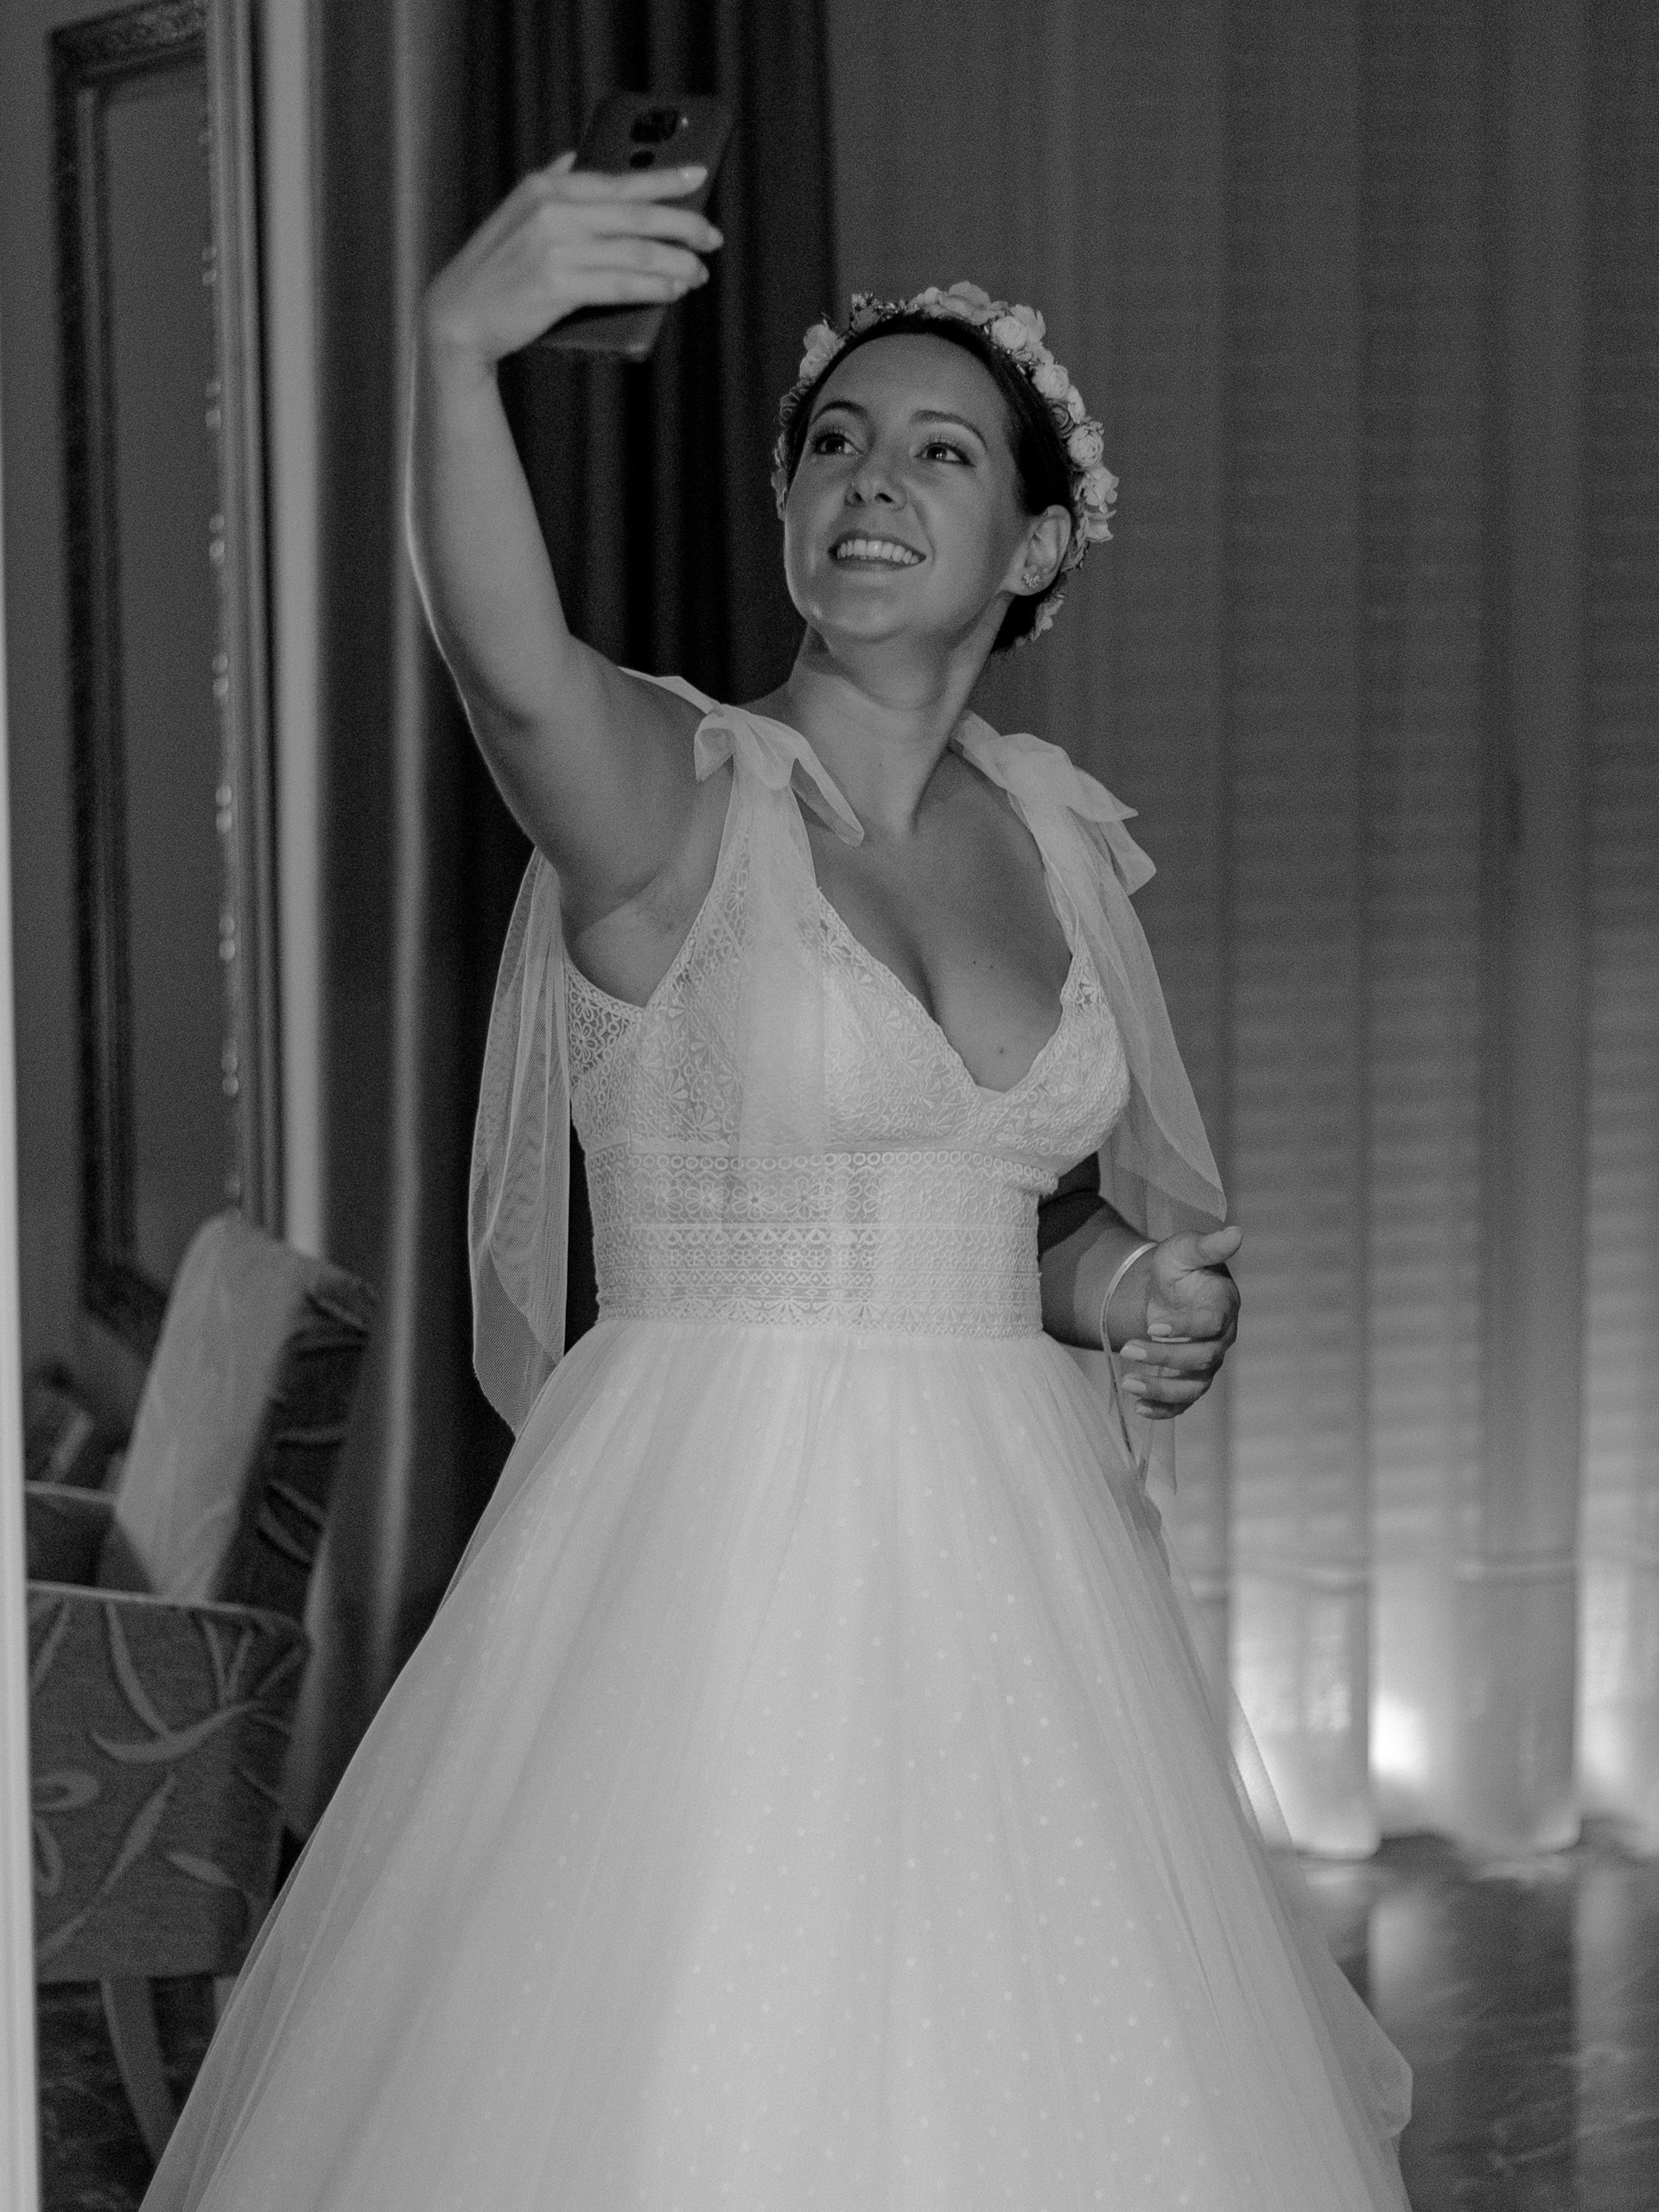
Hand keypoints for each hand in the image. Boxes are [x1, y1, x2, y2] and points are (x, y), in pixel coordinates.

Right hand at [419, 152, 722, 369]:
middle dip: (682, 225)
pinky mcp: (556, 286)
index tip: (699, 177)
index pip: (618, 180)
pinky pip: (620, 284)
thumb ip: (552, 182)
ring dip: (676, 264)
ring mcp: (554, 248)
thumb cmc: (499, 268)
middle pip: (635, 215)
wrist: (459, 315)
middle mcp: (551, 210)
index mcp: (546, 186)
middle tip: (712, 237)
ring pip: (635, 252)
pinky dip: (653, 287)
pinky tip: (674, 290)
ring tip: (698, 273)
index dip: (663, 178)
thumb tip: (581, 156)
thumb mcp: (519, 212)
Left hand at [1116, 1225, 1241, 1421]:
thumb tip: (1237, 1232)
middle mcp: (1220, 1338)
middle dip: (1164, 1358)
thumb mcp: (1186, 1249)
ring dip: (1162, 1390)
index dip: (1185, 1328)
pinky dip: (1164, 1409)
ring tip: (1129, 1384)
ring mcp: (1207, 1361)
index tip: (1154, 1326)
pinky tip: (1139, 1408)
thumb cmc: (1179, 1265)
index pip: (1210, 1325)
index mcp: (1223, 1306)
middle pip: (1201, 1359)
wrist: (1165, 1287)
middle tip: (1128, 1348)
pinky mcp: (1190, 1378)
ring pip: (1193, 1386)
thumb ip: (1208, 1245)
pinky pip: (1183, 1402)